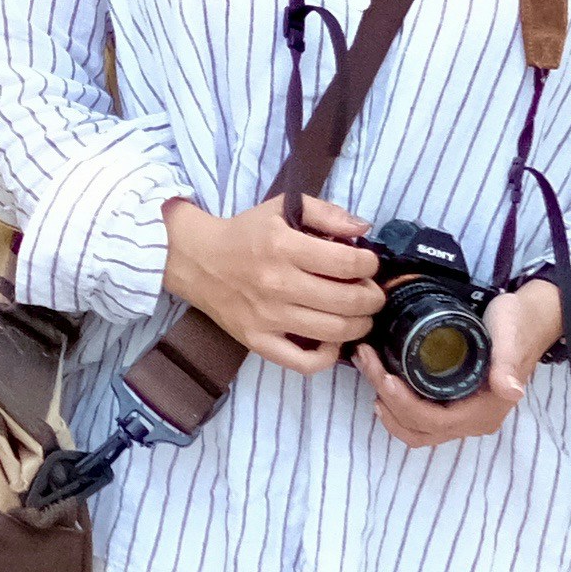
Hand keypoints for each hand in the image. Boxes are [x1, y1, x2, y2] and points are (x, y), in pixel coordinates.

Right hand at [160, 193, 380, 369]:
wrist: (198, 260)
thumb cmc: (245, 233)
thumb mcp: (282, 208)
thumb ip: (326, 213)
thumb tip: (363, 229)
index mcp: (283, 247)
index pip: (347, 264)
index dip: (369, 266)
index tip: (369, 265)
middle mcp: (276, 284)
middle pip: (347, 302)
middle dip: (372, 298)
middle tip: (372, 293)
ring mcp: (267, 317)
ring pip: (333, 332)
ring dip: (360, 325)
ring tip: (360, 315)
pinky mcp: (257, 341)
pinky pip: (304, 363)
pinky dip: (328, 357)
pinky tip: (333, 342)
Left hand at [359, 280, 570, 447]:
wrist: (529, 319)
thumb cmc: (518, 326)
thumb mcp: (511, 339)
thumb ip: (508, 364)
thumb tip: (510, 391)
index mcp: (485, 412)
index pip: (435, 422)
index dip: (405, 405)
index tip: (384, 377)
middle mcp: (472, 421)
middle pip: (419, 430)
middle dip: (388, 403)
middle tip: (369, 364)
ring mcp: (462, 415)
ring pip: (415, 429)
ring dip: (388, 407)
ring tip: (370, 370)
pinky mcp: (452, 403)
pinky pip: (419, 418)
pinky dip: (397, 405)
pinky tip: (383, 380)